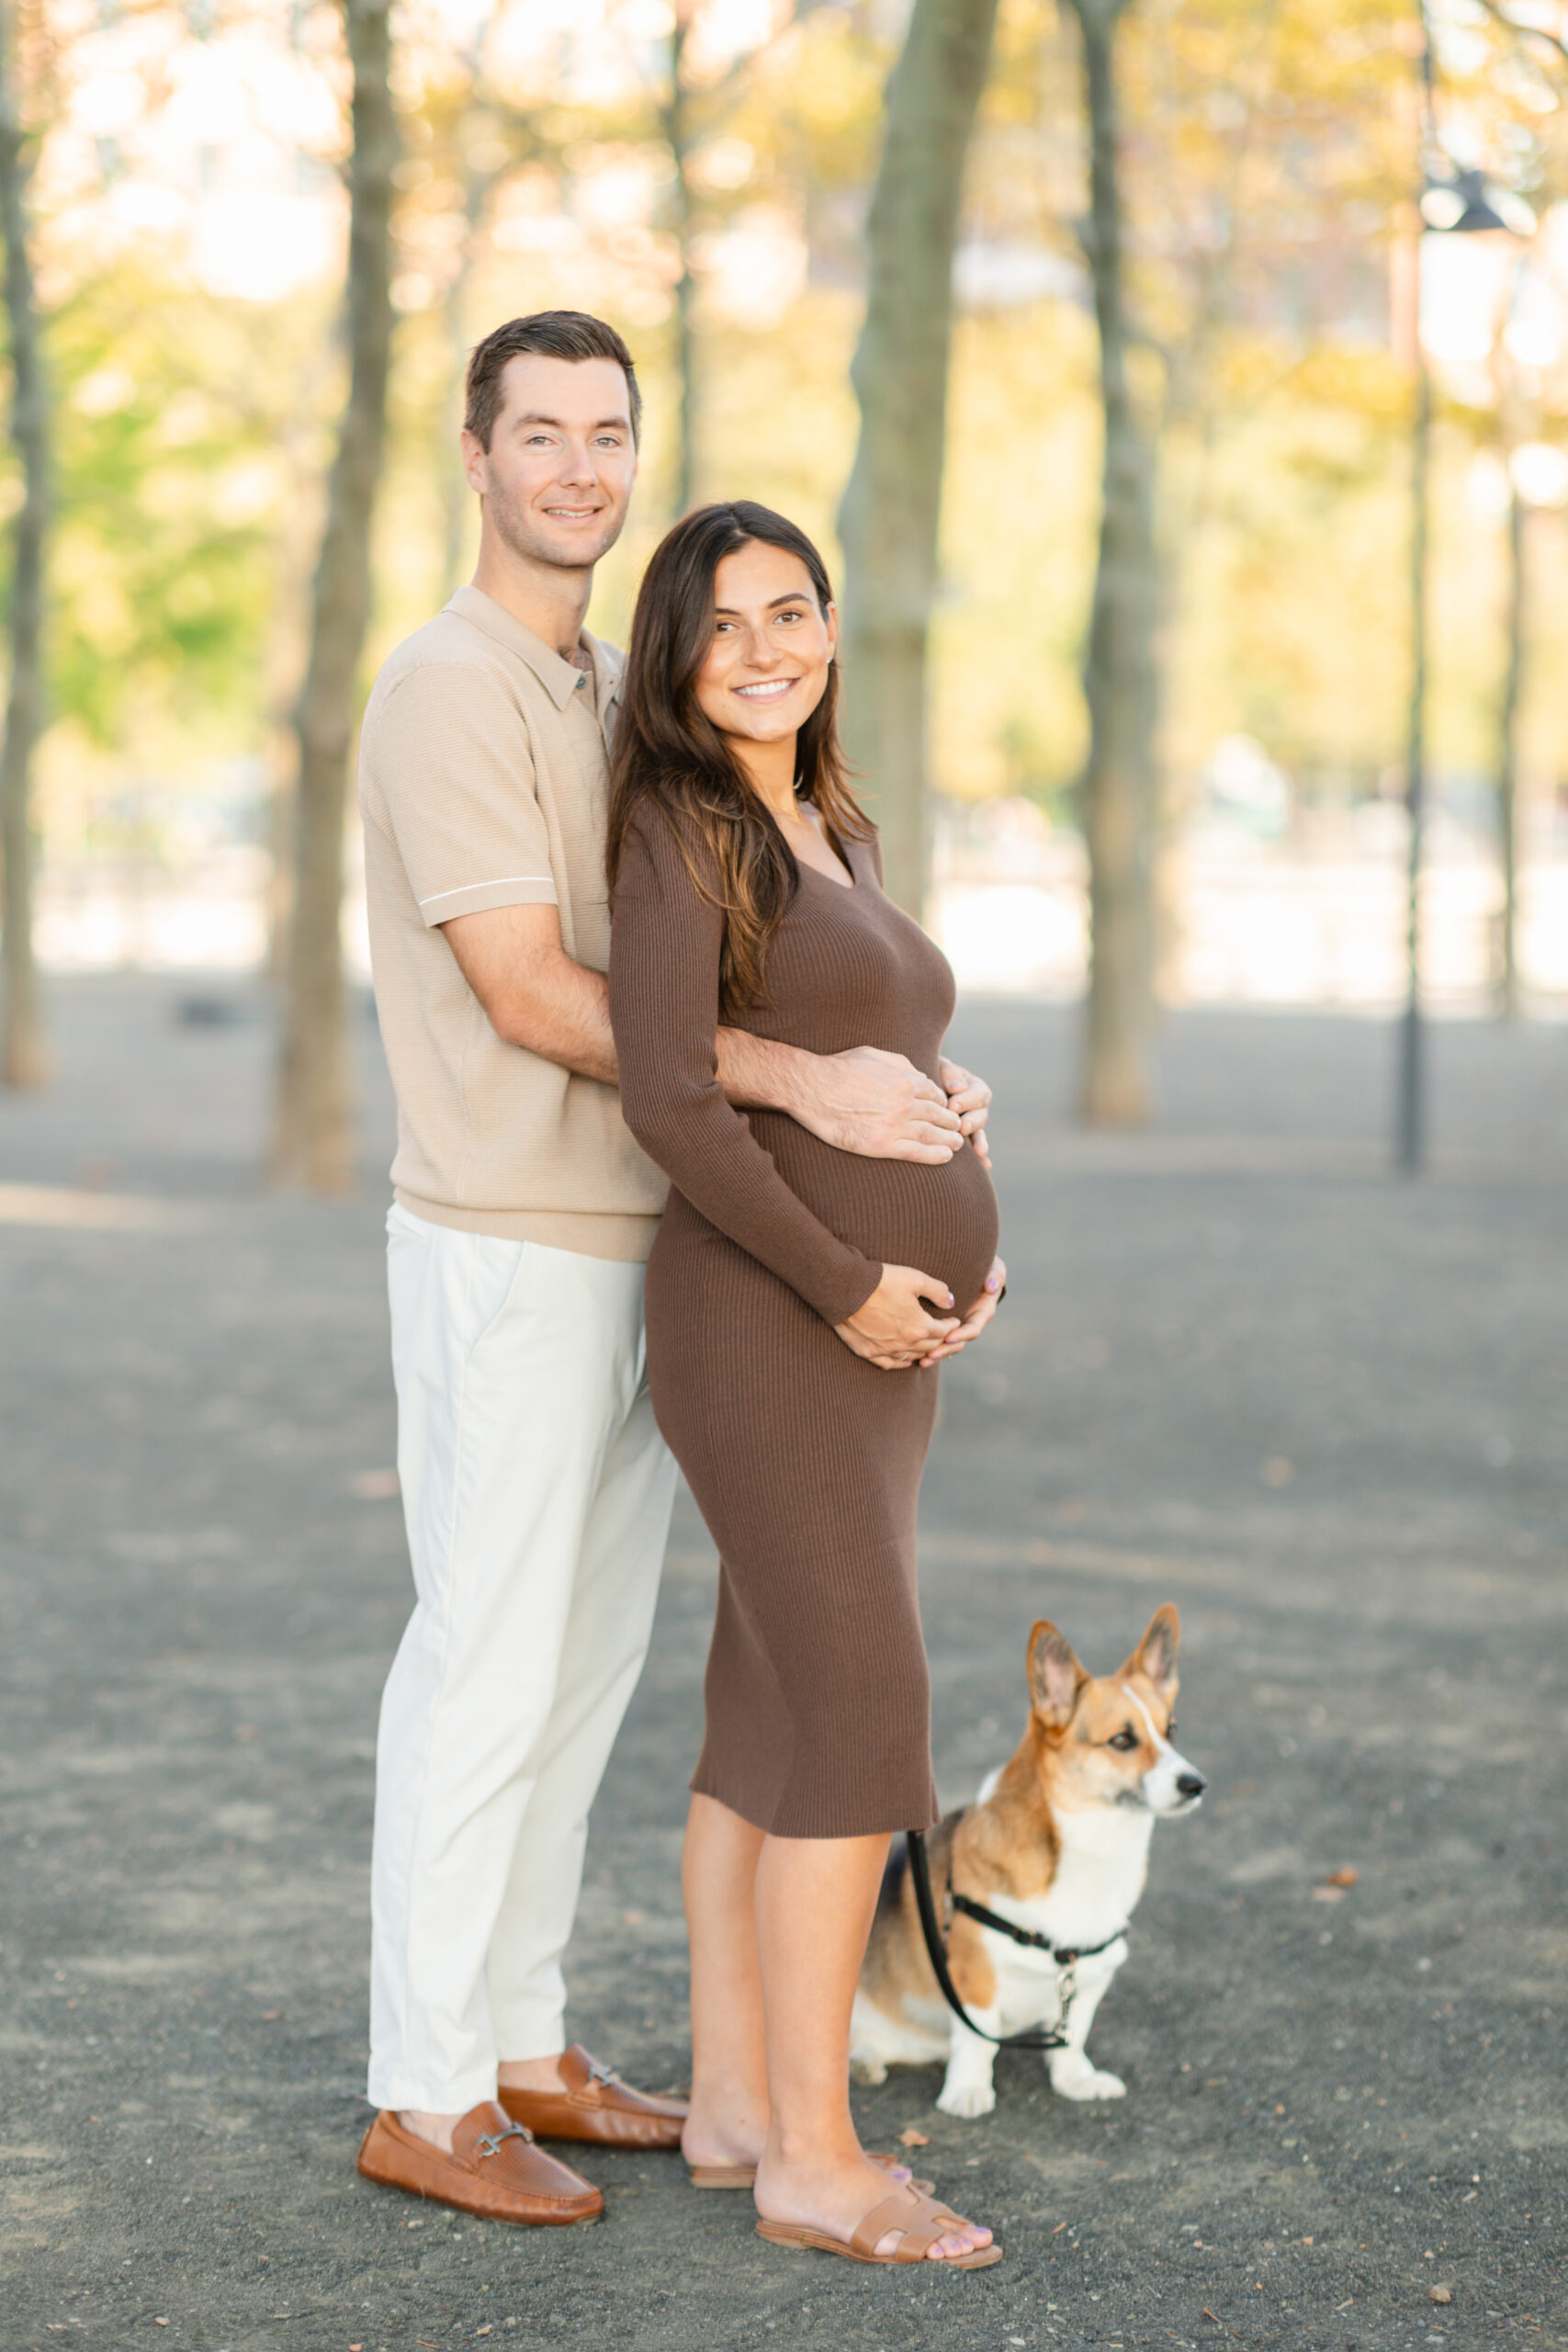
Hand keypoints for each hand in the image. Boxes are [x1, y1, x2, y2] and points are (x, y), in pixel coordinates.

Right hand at [792, 1046, 964, 1163]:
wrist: (812, 1089)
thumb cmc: (839, 1068)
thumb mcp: (874, 1054)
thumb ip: (902, 1064)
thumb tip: (922, 1075)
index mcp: (906, 1080)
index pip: (935, 1094)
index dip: (942, 1102)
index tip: (945, 1109)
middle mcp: (905, 1103)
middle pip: (939, 1115)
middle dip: (952, 1122)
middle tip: (959, 1128)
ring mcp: (895, 1126)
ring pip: (932, 1135)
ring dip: (950, 1140)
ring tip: (958, 1144)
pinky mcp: (882, 1145)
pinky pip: (916, 1153)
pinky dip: (935, 1156)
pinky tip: (946, 1157)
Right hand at [834, 1264, 959, 1369]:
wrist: (844, 1287)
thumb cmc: (881, 1280)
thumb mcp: (915, 1278)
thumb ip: (938, 1291)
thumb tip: (951, 1302)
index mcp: (919, 1326)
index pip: (943, 1331)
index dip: (951, 1326)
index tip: (954, 1321)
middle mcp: (905, 1343)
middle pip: (930, 1346)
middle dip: (940, 1339)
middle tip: (943, 1334)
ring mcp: (885, 1350)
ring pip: (911, 1357)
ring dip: (922, 1352)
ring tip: (926, 1345)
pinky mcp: (867, 1352)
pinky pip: (889, 1364)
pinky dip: (900, 1363)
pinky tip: (904, 1361)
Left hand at [916, 1255, 1006, 1367]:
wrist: (973, 1270)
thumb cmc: (985, 1269)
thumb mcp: (994, 1270)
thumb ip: (996, 1276)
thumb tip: (991, 1287)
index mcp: (982, 1313)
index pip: (973, 1329)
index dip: (962, 1334)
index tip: (949, 1337)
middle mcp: (969, 1323)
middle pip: (958, 1343)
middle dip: (945, 1350)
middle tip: (932, 1354)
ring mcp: (957, 1327)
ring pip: (947, 1346)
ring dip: (936, 1354)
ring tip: (923, 1361)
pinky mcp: (945, 1327)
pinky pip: (937, 1341)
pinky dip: (927, 1349)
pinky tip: (916, 1357)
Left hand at [939, 1058, 992, 1168]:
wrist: (916, 1090)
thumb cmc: (928, 1073)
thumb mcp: (939, 1067)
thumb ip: (950, 1074)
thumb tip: (959, 1088)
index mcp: (972, 1087)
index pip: (979, 1093)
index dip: (968, 1100)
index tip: (953, 1105)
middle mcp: (975, 1106)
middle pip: (982, 1114)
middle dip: (973, 1121)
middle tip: (961, 1127)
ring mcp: (970, 1123)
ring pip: (979, 1132)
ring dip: (979, 1141)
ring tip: (976, 1151)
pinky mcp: (964, 1138)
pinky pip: (976, 1147)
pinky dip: (981, 1156)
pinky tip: (985, 1165)